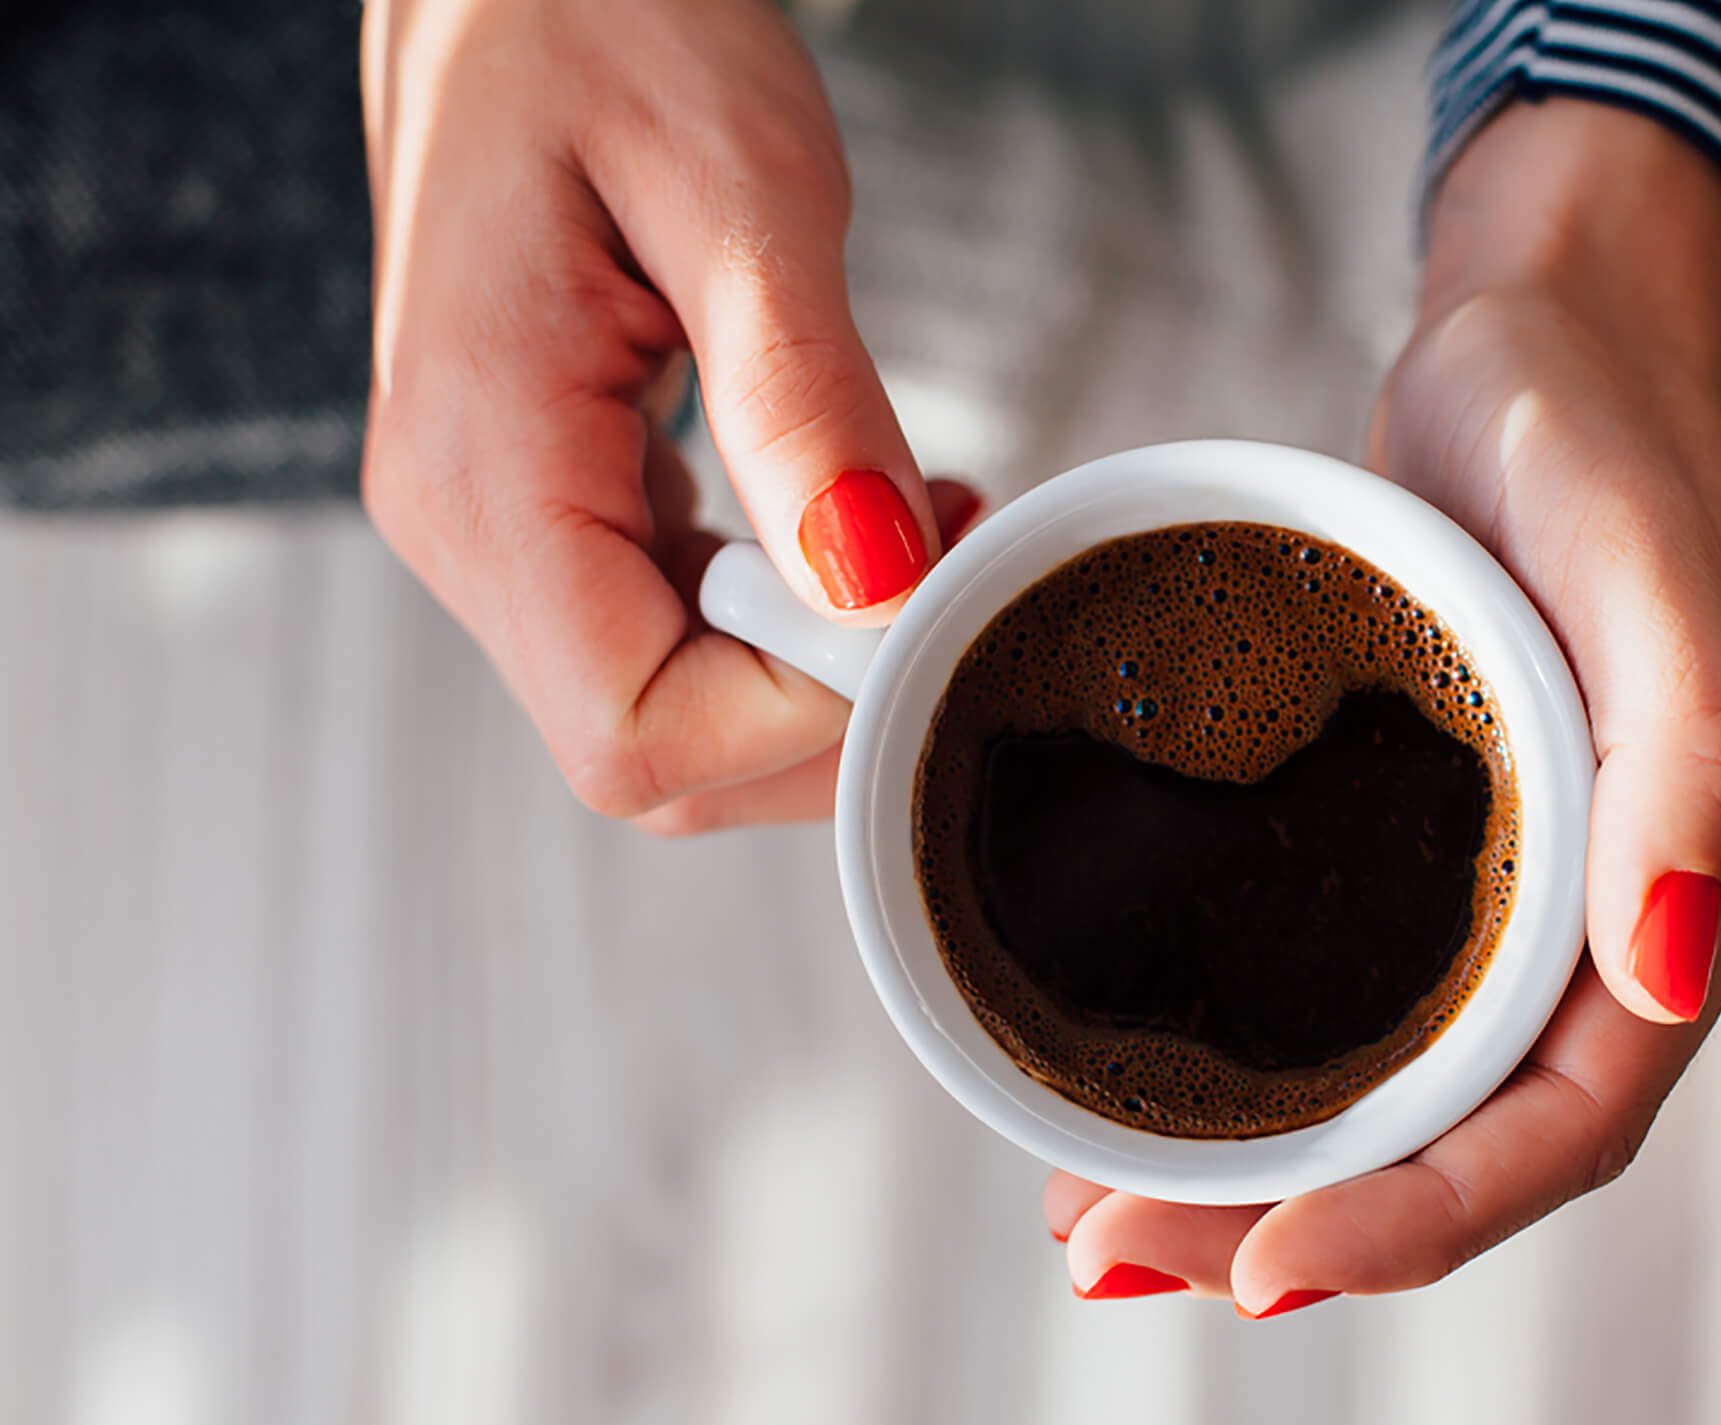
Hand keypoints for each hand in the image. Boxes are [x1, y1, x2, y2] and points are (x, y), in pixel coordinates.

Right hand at [361, 0, 972, 831]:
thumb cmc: (601, 19)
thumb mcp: (735, 187)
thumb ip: (800, 398)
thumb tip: (873, 587)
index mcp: (482, 466)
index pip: (636, 728)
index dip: (801, 714)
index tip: (923, 608)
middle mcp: (469, 524)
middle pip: (659, 753)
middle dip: (829, 705)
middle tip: (950, 568)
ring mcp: (504, 522)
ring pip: (677, 711)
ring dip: (823, 664)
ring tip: (925, 525)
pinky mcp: (554, 500)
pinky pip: (678, 628)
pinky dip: (794, 614)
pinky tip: (865, 518)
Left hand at [1044, 103, 1720, 1314]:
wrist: (1544, 326)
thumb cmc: (1595, 417)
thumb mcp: (1649, 559)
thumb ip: (1691, 762)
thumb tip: (1672, 974)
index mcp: (1696, 889)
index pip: (1570, 1122)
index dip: (1428, 1217)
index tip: (1265, 1266)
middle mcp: (1614, 921)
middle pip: (1466, 1140)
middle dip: (1302, 1222)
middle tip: (1112, 1247)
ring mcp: (1527, 890)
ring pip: (1397, 1092)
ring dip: (1256, 1171)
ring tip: (1090, 1215)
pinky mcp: (1438, 843)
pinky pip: (1353, 999)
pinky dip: (1249, 1066)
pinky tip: (1128, 1085)